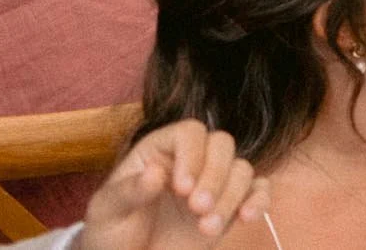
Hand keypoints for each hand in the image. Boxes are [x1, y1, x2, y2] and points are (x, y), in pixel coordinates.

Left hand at [80, 121, 268, 249]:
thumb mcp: (107, 211)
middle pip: (222, 145)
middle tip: (197, 209)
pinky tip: (246, 218)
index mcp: (161, 150)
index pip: (189, 133)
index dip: (192, 155)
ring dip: (231, 196)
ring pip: (242, 169)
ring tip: (206, 228)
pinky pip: (258, 191)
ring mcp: (214, 182)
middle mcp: (192, 160)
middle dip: (215, 176)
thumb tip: (155, 173)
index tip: (181, 188)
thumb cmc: (112, 232)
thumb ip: (128, 191)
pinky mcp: (230, 206)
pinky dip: (259, 200)